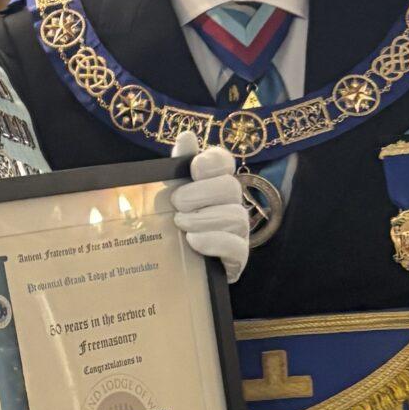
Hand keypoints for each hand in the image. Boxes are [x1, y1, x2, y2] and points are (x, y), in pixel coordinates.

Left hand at [166, 129, 250, 281]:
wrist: (174, 274)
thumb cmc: (174, 231)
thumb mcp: (170, 199)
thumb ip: (177, 169)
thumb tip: (187, 135)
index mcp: (214, 186)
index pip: (225, 163)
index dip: (213, 161)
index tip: (194, 168)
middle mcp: (231, 206)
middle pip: (230, 187)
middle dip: (201, 192)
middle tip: (176, 203)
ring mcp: (238, 233)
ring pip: (235, 216)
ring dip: (204, 218)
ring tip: (180, 225)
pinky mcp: (238, 259)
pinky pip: (237, 247)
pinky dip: (214, 241)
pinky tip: (193, 241)